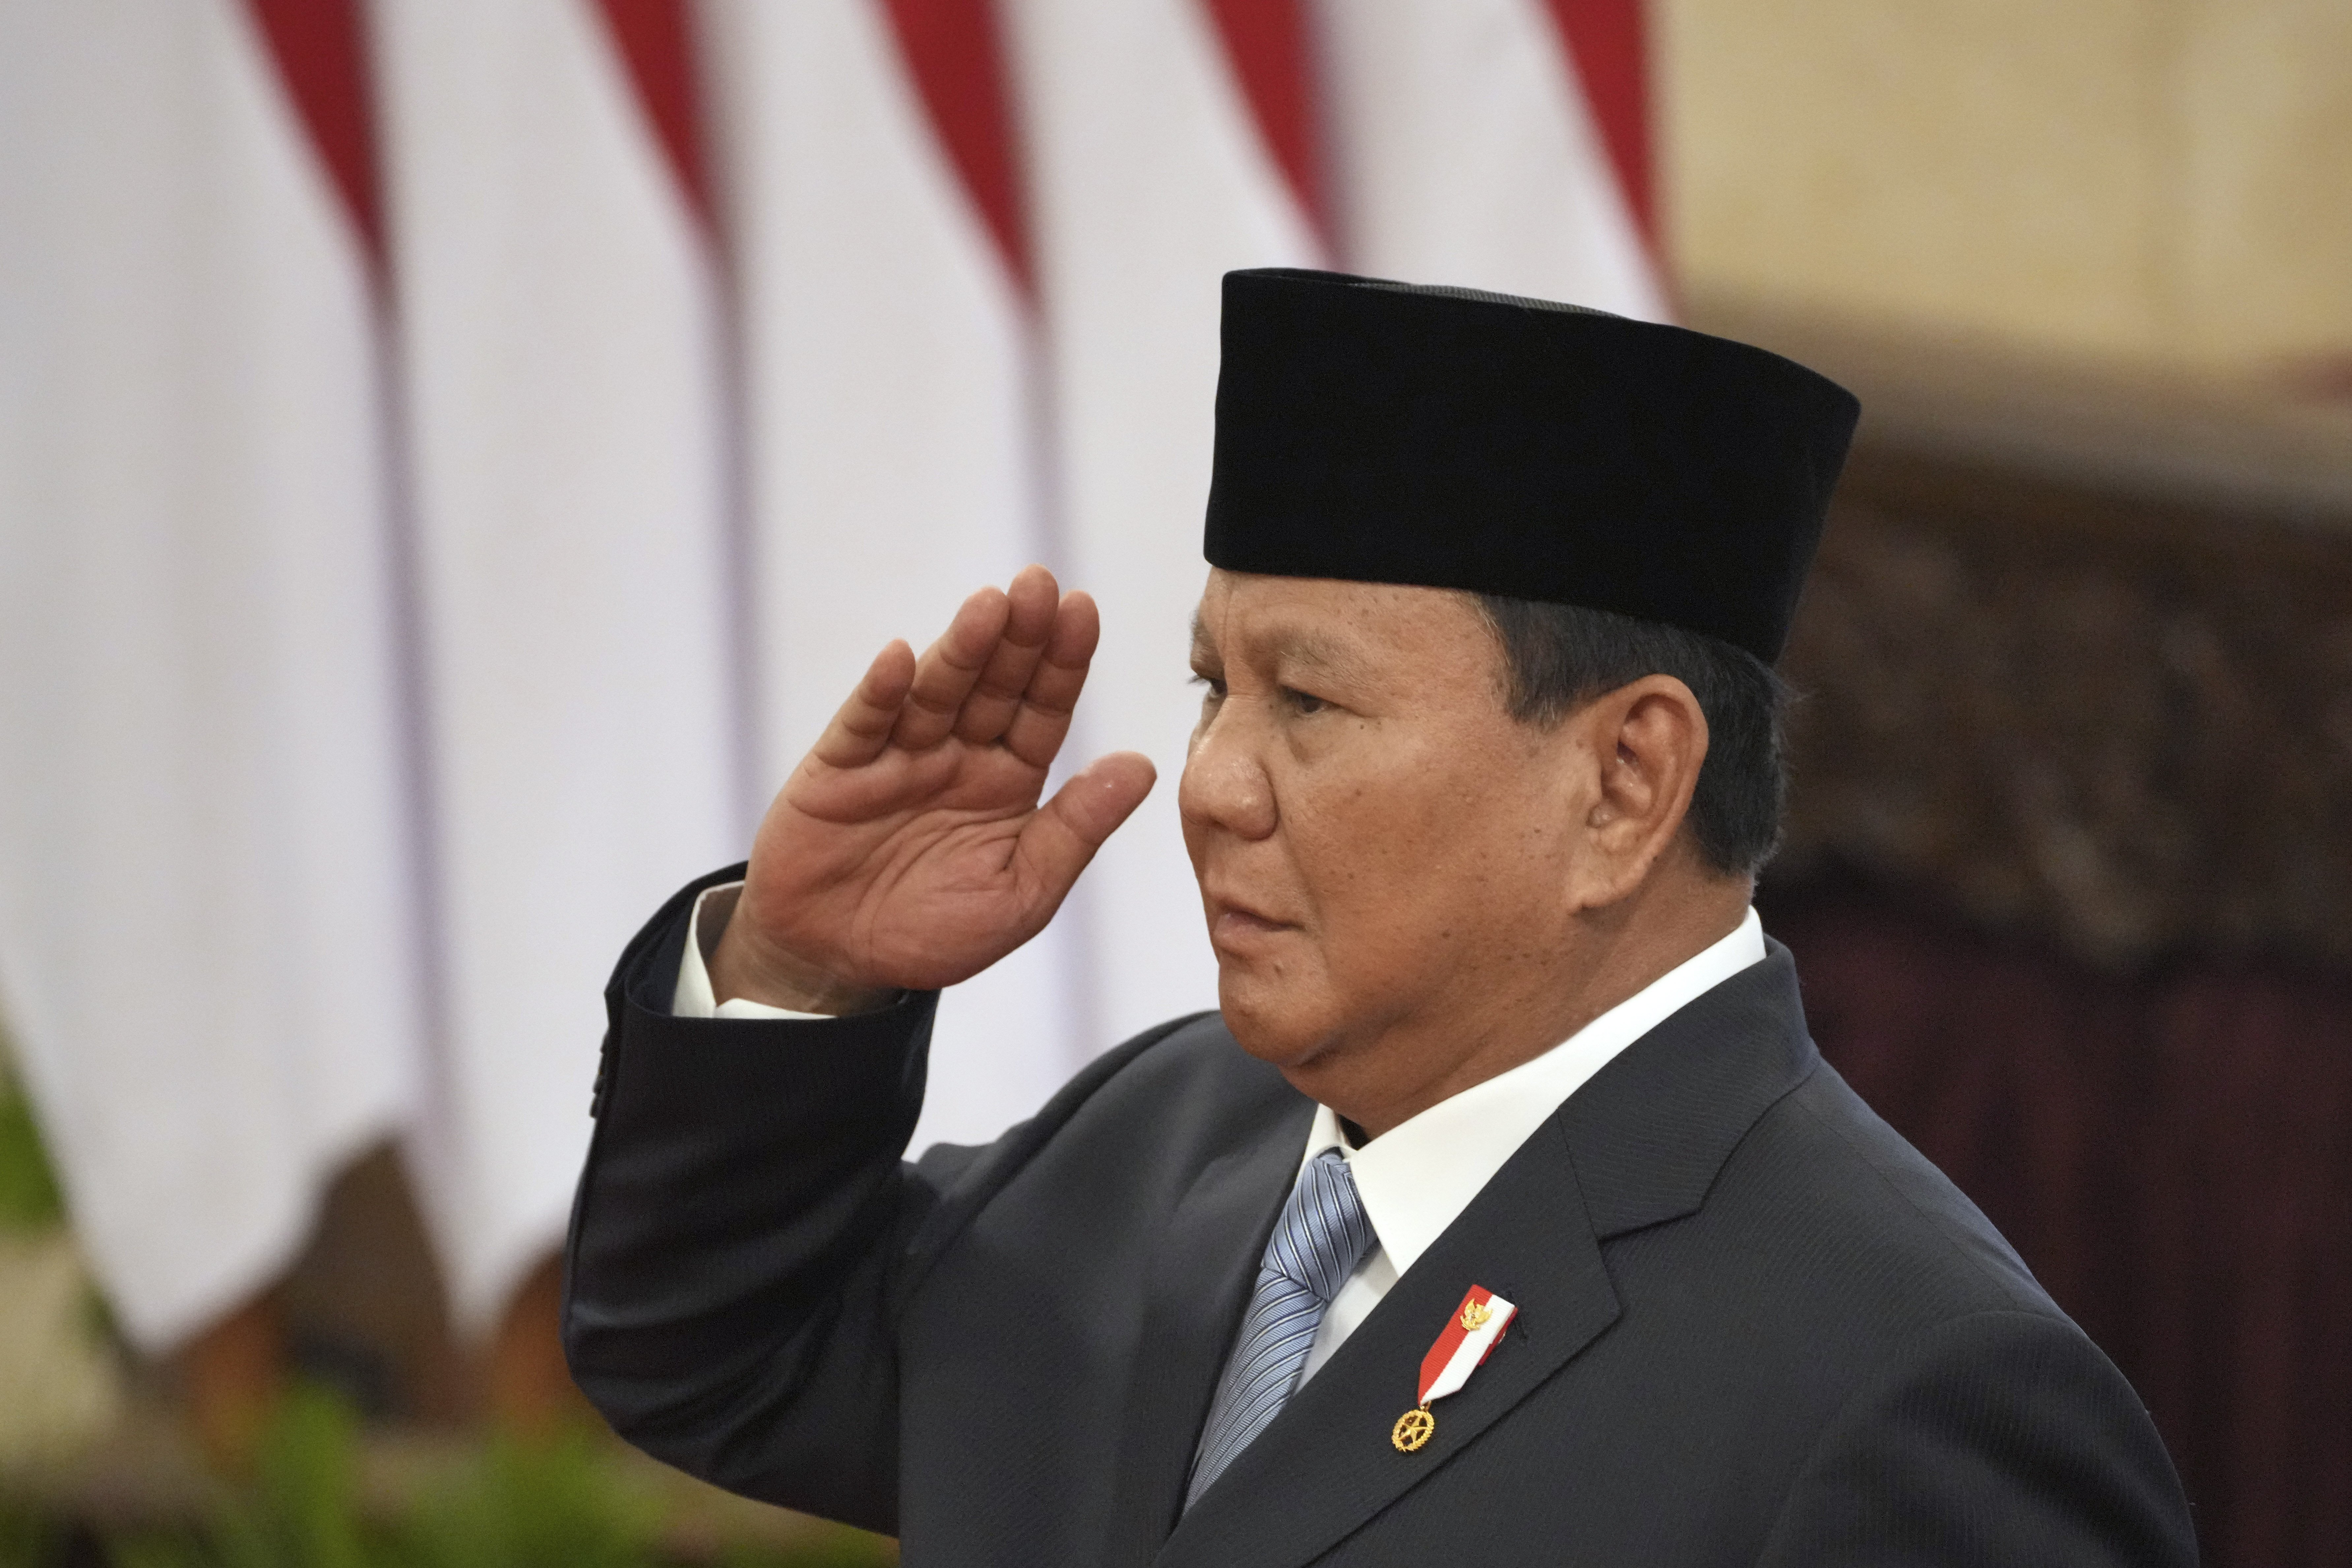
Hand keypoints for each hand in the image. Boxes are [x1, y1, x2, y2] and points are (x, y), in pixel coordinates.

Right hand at [710, 565, 1155, 1010]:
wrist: (841, 964)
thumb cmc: (936, 932)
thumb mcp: (1024, 892)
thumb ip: (1077, 828)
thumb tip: (1142, 765)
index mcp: (1007, 780)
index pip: (1043, 710)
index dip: (1062, 662)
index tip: (1083, 610)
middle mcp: (956, 756)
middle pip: (993, 686)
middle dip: (1018, 636)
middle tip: (1040, 585)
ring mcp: (896, 758)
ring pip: (935, 692)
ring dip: (961, 649)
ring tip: (989, 606)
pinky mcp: (837, 772)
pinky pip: (863, 725)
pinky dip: (881, 692)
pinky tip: (902, 657)